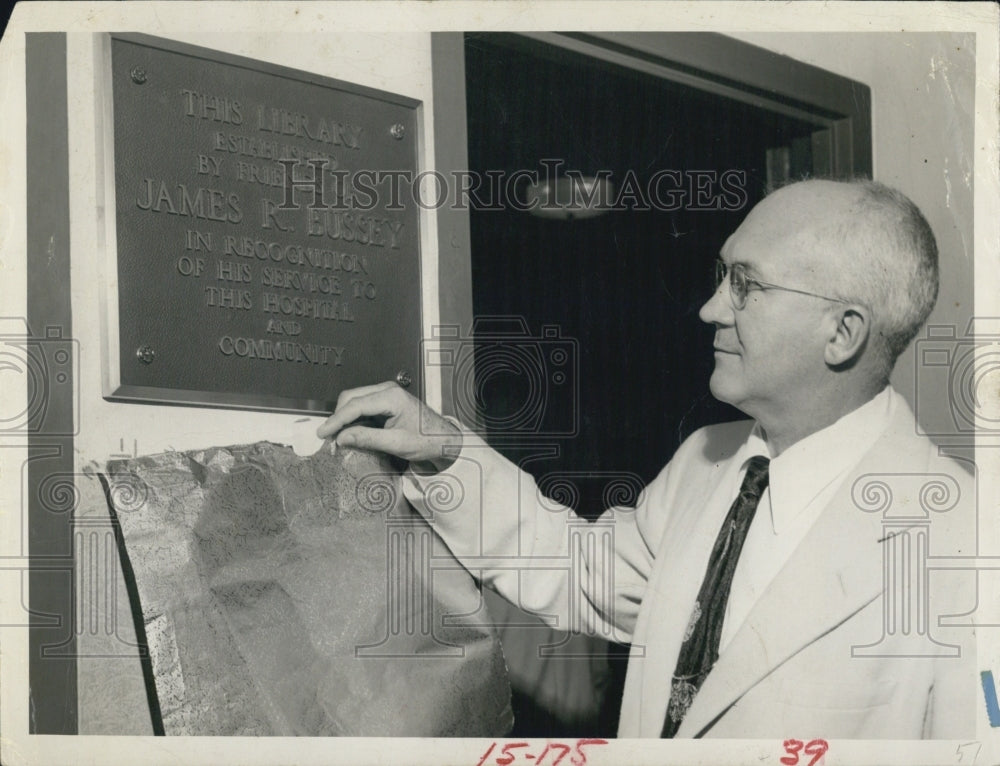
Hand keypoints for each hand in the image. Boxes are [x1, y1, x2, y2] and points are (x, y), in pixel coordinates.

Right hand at [316, 381, 461, 473]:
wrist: (444, 440)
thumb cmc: (427, 440)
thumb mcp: (397, 443)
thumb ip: (368, 439)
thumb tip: (342, 438)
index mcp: (392, 397)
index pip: (355, 405)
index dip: (336, 420)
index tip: (323, 433)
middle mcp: (387, 390)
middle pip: (350, 398)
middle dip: (337, 417)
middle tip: (328, 437)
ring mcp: (386, 394)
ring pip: (354, 400)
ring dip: (344, 417)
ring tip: (337, 437)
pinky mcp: (385, 402)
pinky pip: (362, 406)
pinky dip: (352, 418)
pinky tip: (349, 432)